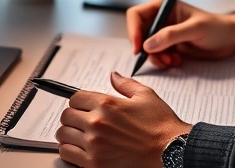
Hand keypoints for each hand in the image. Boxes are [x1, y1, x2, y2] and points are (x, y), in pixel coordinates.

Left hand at [57, 72, 190, 167]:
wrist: (170, 151)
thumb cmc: (161, 126)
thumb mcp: (146, 96)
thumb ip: (125, 84)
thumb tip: (113, 76)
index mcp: (107, 104)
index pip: (75, 98)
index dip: (79, 102)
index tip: (83, 106)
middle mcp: (97, 123)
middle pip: (66, 116)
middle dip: (73, 117)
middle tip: (81, 121)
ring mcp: (94, 144)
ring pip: (63, 135)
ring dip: (69, 134)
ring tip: (79, 135)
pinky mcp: (94, 163)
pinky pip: (67, 154)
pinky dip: (70, 151)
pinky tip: (80, 149)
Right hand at [126, 0, 234, 68]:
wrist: (231, 40)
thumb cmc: (216, 27)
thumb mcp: (195, 29)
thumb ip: (171, 35)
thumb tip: (147, 45)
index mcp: (164, 7)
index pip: (137, 14)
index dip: (133, 30)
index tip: (138, 47)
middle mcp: (162, 20)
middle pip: (139, 33)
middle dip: (146, 49)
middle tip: (159, 59)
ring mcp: (165, 34)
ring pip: (147, 48)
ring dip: (156, 58)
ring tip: (172, 61)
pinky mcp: (170, 47)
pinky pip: (157, 56)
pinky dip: (164, 61)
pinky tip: (177, 61)